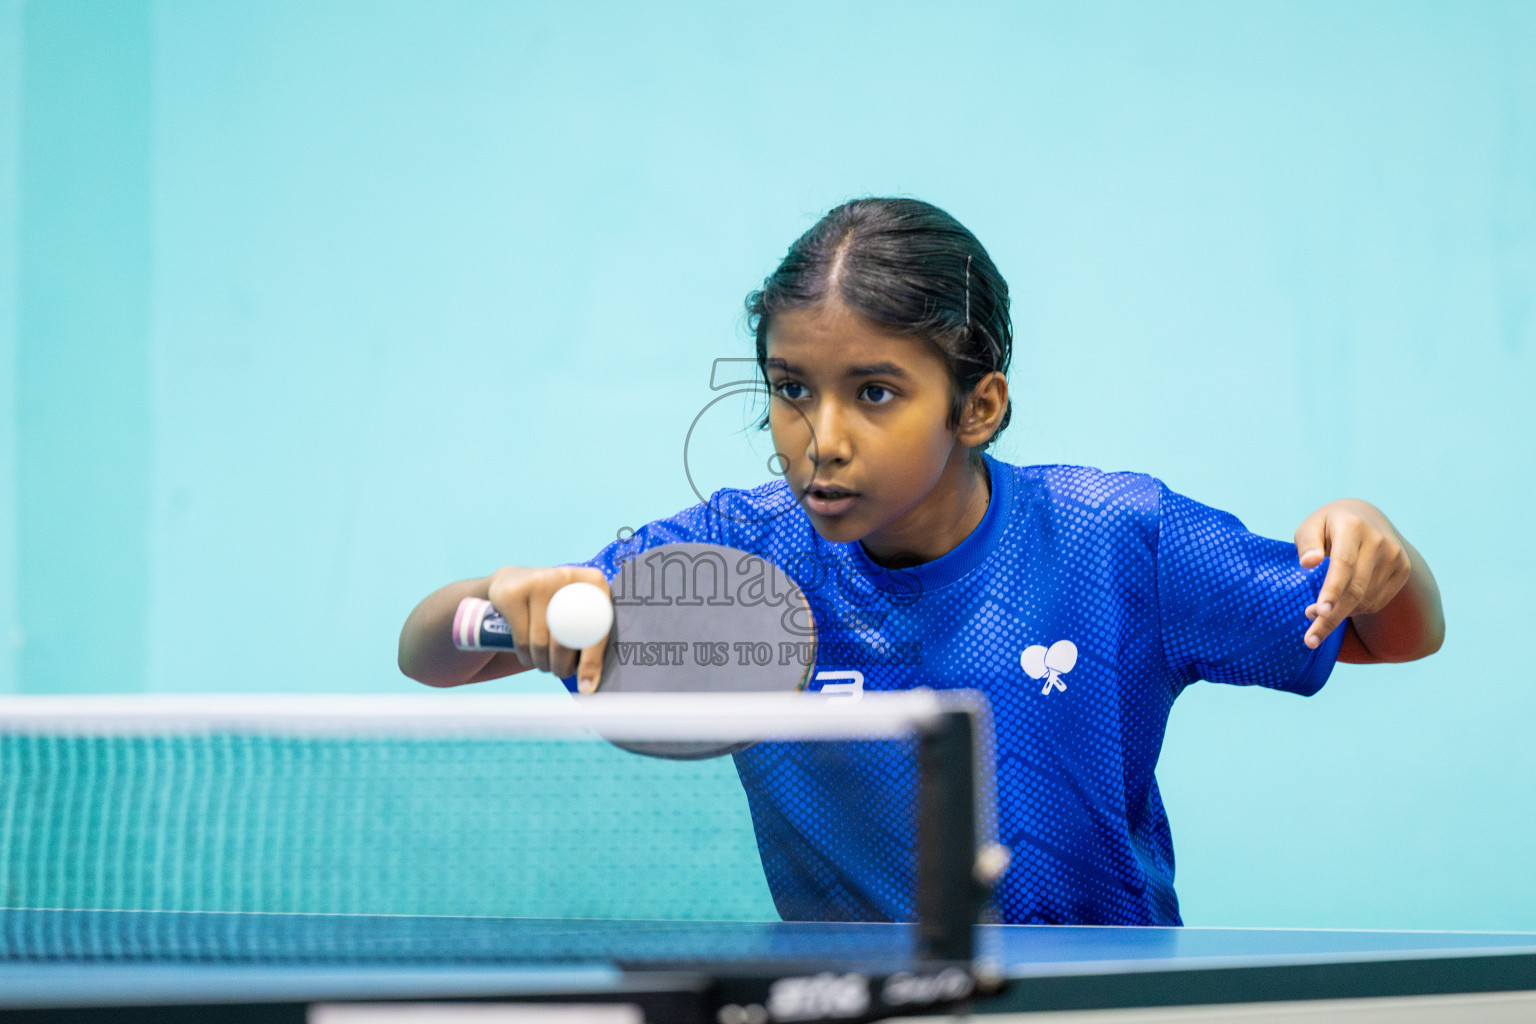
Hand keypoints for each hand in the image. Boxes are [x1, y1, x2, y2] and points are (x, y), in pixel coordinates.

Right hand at [486, 565, 611, 691]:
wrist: (513, 581)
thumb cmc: (555, 605)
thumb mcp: (577, 610)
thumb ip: (591, 634)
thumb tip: (593, 682)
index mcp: (593, 581)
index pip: (597, 627)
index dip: (592, 661)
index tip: (587, 686)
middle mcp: (566, 576)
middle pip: (567, 638)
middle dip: (562, 666)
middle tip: (560, 672)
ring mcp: (537, 581)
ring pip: (541, 642)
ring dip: (542, 663)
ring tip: (544, 664)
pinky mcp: (511, 592)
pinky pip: (521, 638)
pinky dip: (525, 655)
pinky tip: (528, 655)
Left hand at [1294, 499, 1411, 649]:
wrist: (1367, 518)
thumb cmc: (1329, 526)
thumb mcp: (1312, 526)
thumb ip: (1307, 543)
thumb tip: (1308, 562)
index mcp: (1353, 526)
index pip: (1343, 564)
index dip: (1331, 591)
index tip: (1318, 613)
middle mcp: (1379, 541)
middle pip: (1355, 588)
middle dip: (1331, 618)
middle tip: (1310, 640)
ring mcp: (1395, 557)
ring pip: (1365, 599)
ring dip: (1341, 614)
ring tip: (1318, 613)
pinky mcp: (1403, 570)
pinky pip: (1376, 601)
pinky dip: (1356, 610)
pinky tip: (1342, 603)